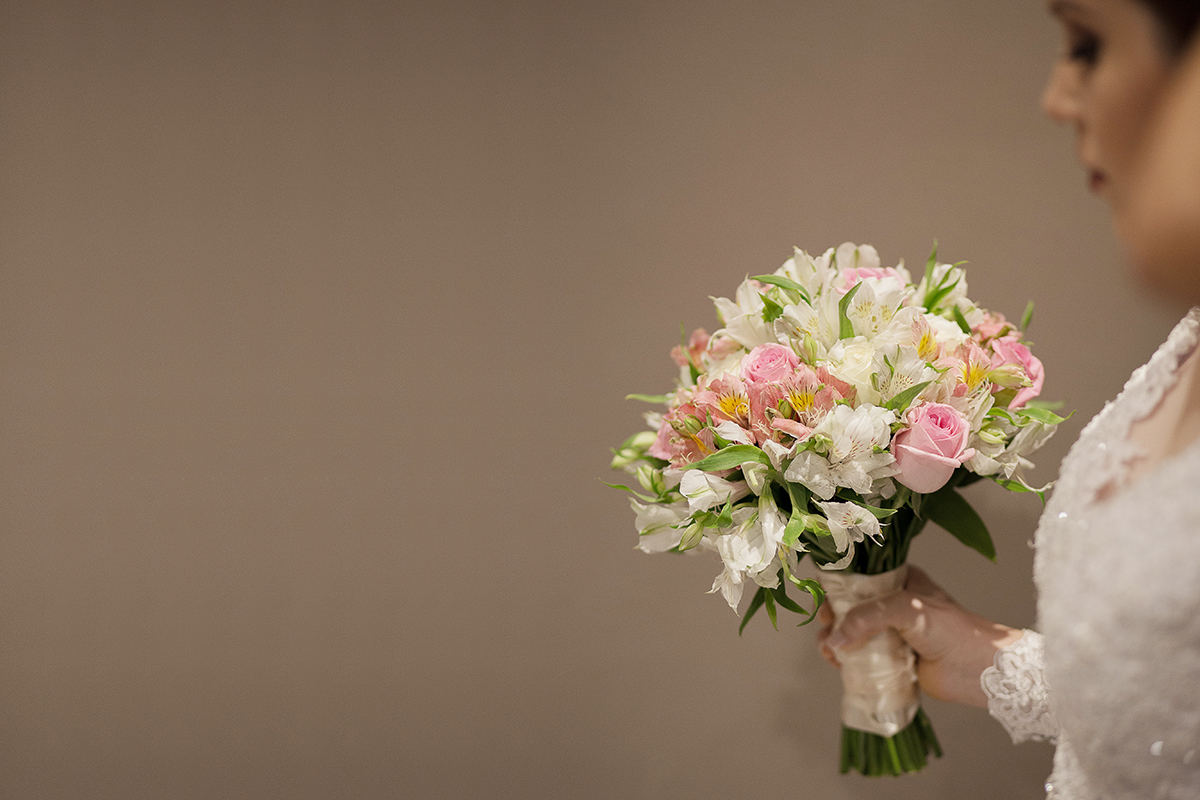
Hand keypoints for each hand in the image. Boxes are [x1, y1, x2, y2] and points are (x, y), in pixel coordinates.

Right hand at [815, 565, 1023, 707]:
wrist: (982, 672)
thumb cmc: (953, 631)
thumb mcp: (908, 609)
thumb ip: (868, 616)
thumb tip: (834, 639)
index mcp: (899, 581)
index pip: (858, 577)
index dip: (835, 587)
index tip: (822, 600)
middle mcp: (891, 605)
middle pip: (848, 607)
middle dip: (830, 618)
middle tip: (825, 630)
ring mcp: (891, 634)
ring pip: (850, 634)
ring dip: (834, 642)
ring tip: (831, 653)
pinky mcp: (891, 661)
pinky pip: (860, 658)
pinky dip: (845, 661)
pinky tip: (840, 665)